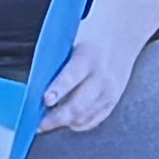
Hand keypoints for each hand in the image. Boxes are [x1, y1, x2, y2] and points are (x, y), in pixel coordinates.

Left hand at [34, 1, 153, 134]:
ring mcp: (109, 91)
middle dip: (57, 118)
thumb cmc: (91, 37)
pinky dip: (78, 123)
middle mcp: (101, 76)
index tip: (45, 100)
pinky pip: (94, 120)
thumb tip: (35, 84)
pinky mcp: (113, 100)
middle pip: (79, 105)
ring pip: (85, 116)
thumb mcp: (73, 40)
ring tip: (48, 123)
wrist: (122, 34)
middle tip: (39, 124)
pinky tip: (67, 121)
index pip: (71, 76)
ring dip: (65, 122)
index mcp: (88, 56)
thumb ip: (57, 61)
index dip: (58, 90)